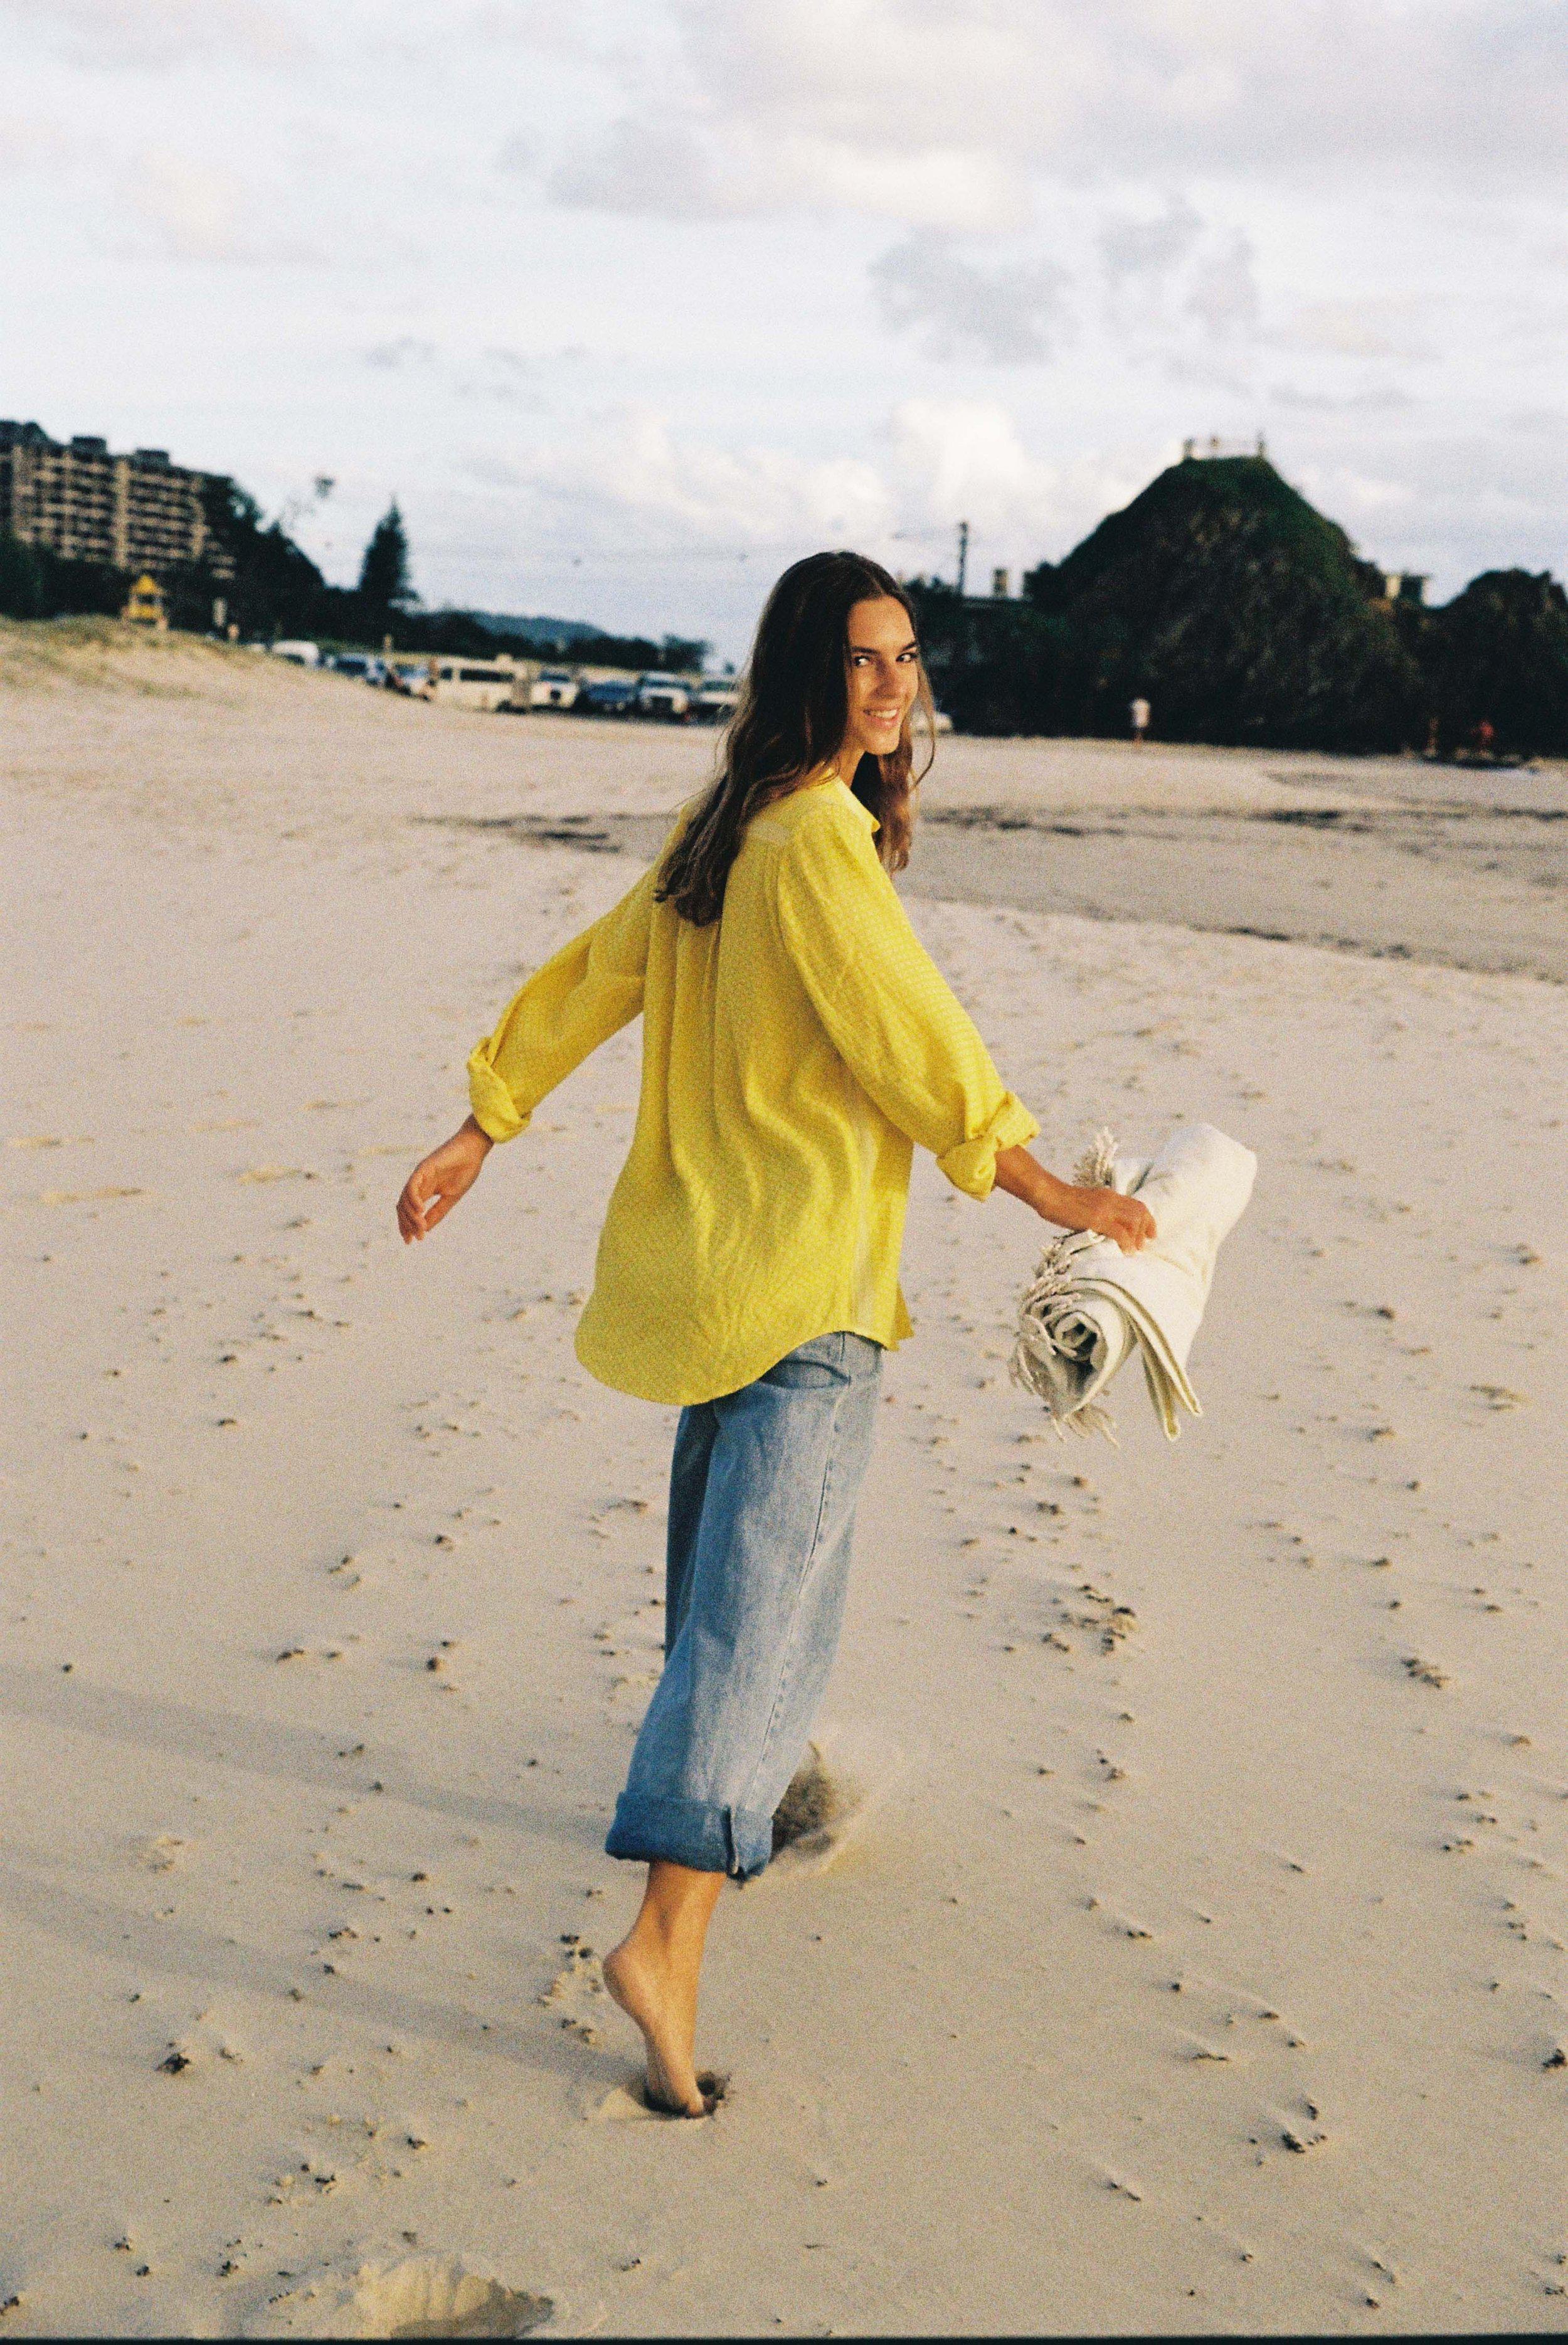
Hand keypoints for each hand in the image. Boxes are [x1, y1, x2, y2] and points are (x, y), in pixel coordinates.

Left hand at [397, 1117, 491, 1243]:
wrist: (473, 1150)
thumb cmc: (465, 1171)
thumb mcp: (451, 1197)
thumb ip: (437, 1212)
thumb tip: (424, 1229)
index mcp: (426, 1190)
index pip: (410, 1210)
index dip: (408, 1226)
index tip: (412, 1241)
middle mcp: (419, 1184)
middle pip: (403, 1206)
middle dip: (406, 1224)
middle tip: (413, 1238)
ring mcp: (419, 1176)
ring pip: (405, 1198)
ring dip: (410, 1215)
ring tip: (419, 1228)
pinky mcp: (423, 1168)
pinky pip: (412, 1186)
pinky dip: (413, 1199)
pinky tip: (420, 1210)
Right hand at [1063, 1183, 1156, 1255]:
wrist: (1049, 1195)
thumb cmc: (1063, 1202)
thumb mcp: (1088, 1202)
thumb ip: (1100, 1210)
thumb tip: (1108, 1227)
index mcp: (1110, 1195)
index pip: (1137, 1204)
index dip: (1148, 1219)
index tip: (1150, 1233)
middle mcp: (1111, 1199)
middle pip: (1140, 1212)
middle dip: (1146, 1229)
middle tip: (1144, 1245)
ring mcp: (1105, 1209)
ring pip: (1134, 1220)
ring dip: (1137, 1237)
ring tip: (1134, 1249)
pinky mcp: (1097, 1219)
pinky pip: (1119, 1232)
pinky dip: (1126, 1242)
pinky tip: (1125, 1250)